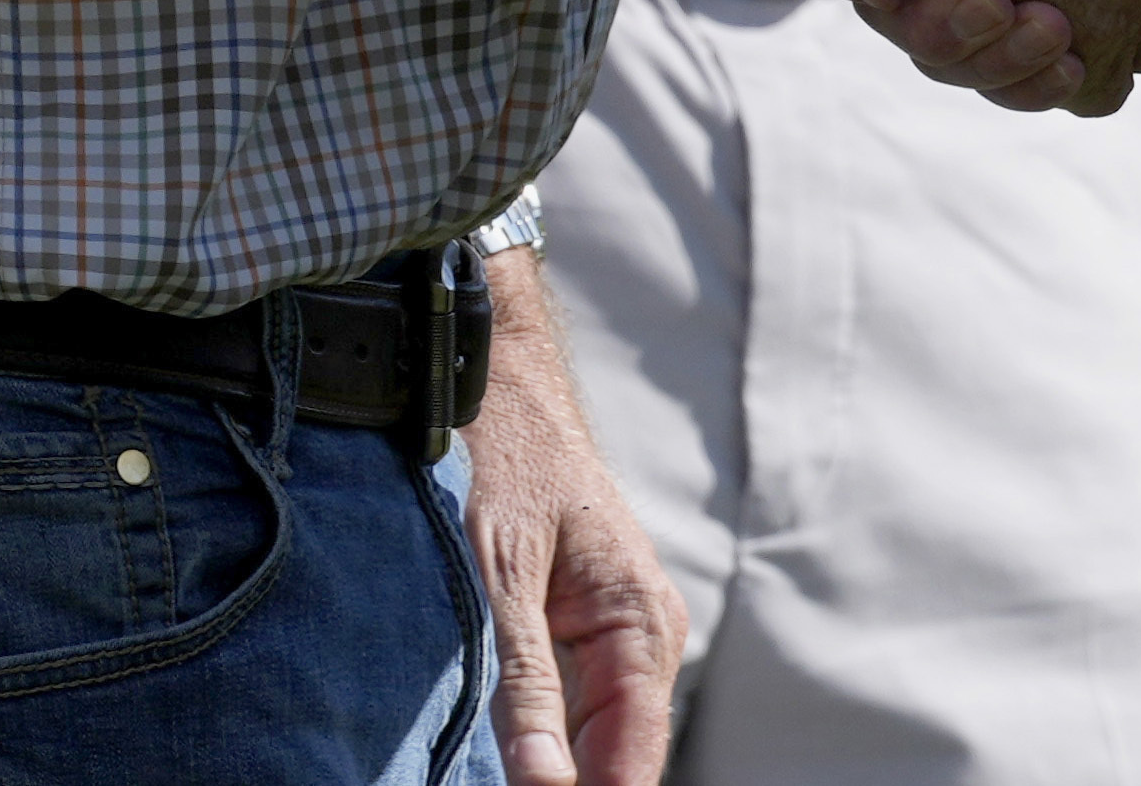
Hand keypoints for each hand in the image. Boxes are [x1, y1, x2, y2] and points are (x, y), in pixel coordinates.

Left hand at [458, 260, 678, 785]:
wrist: (505, 392)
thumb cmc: (508, 465)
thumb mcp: (502, 574)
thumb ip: (526, 681)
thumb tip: (543, 782)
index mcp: (640, 625)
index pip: (631, 762)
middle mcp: (646, 638)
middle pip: (616, 759)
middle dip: (563, 782)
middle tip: (497, 783)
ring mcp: (621, 639)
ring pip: (593, 741)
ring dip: (549, 766)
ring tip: (495, 767)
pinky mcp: (588, 635)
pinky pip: (573, 709)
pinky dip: (539, 735)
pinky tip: (500, 749)